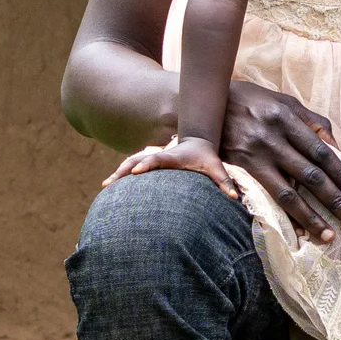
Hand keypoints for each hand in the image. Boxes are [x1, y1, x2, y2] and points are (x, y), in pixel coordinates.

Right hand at [104, 136, 239, 197]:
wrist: (197, 142)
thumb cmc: (206, 157)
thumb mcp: (216, 167)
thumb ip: (224, 181)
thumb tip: (234, 198)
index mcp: (172, 157)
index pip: (158, 159)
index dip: (148, 164)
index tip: (137, 172)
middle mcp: (158, 155)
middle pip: (138, 160)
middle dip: (124, 171)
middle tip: (110, 183)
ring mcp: (151, 157)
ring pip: (130, 162)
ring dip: (118, 173)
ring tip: (105, 186)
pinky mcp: (147, 161)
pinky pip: (130, 166)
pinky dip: (120, 174)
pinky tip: (109, 186)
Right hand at [218, 80, 340, 242]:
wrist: (205, 105)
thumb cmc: (253, 102)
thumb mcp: (285, 102)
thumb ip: (314, 123)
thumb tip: (339, 150)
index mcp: (287, 119)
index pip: (321, 152)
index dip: (340, 174)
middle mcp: (271, 139)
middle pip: (310, 176)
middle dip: (334, 201)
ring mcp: (253, 157)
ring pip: (288, 194)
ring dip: (311, 218)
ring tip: (329, 236)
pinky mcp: (238, 170)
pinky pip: (266, 198)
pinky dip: (283, 218)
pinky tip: (298, 232)